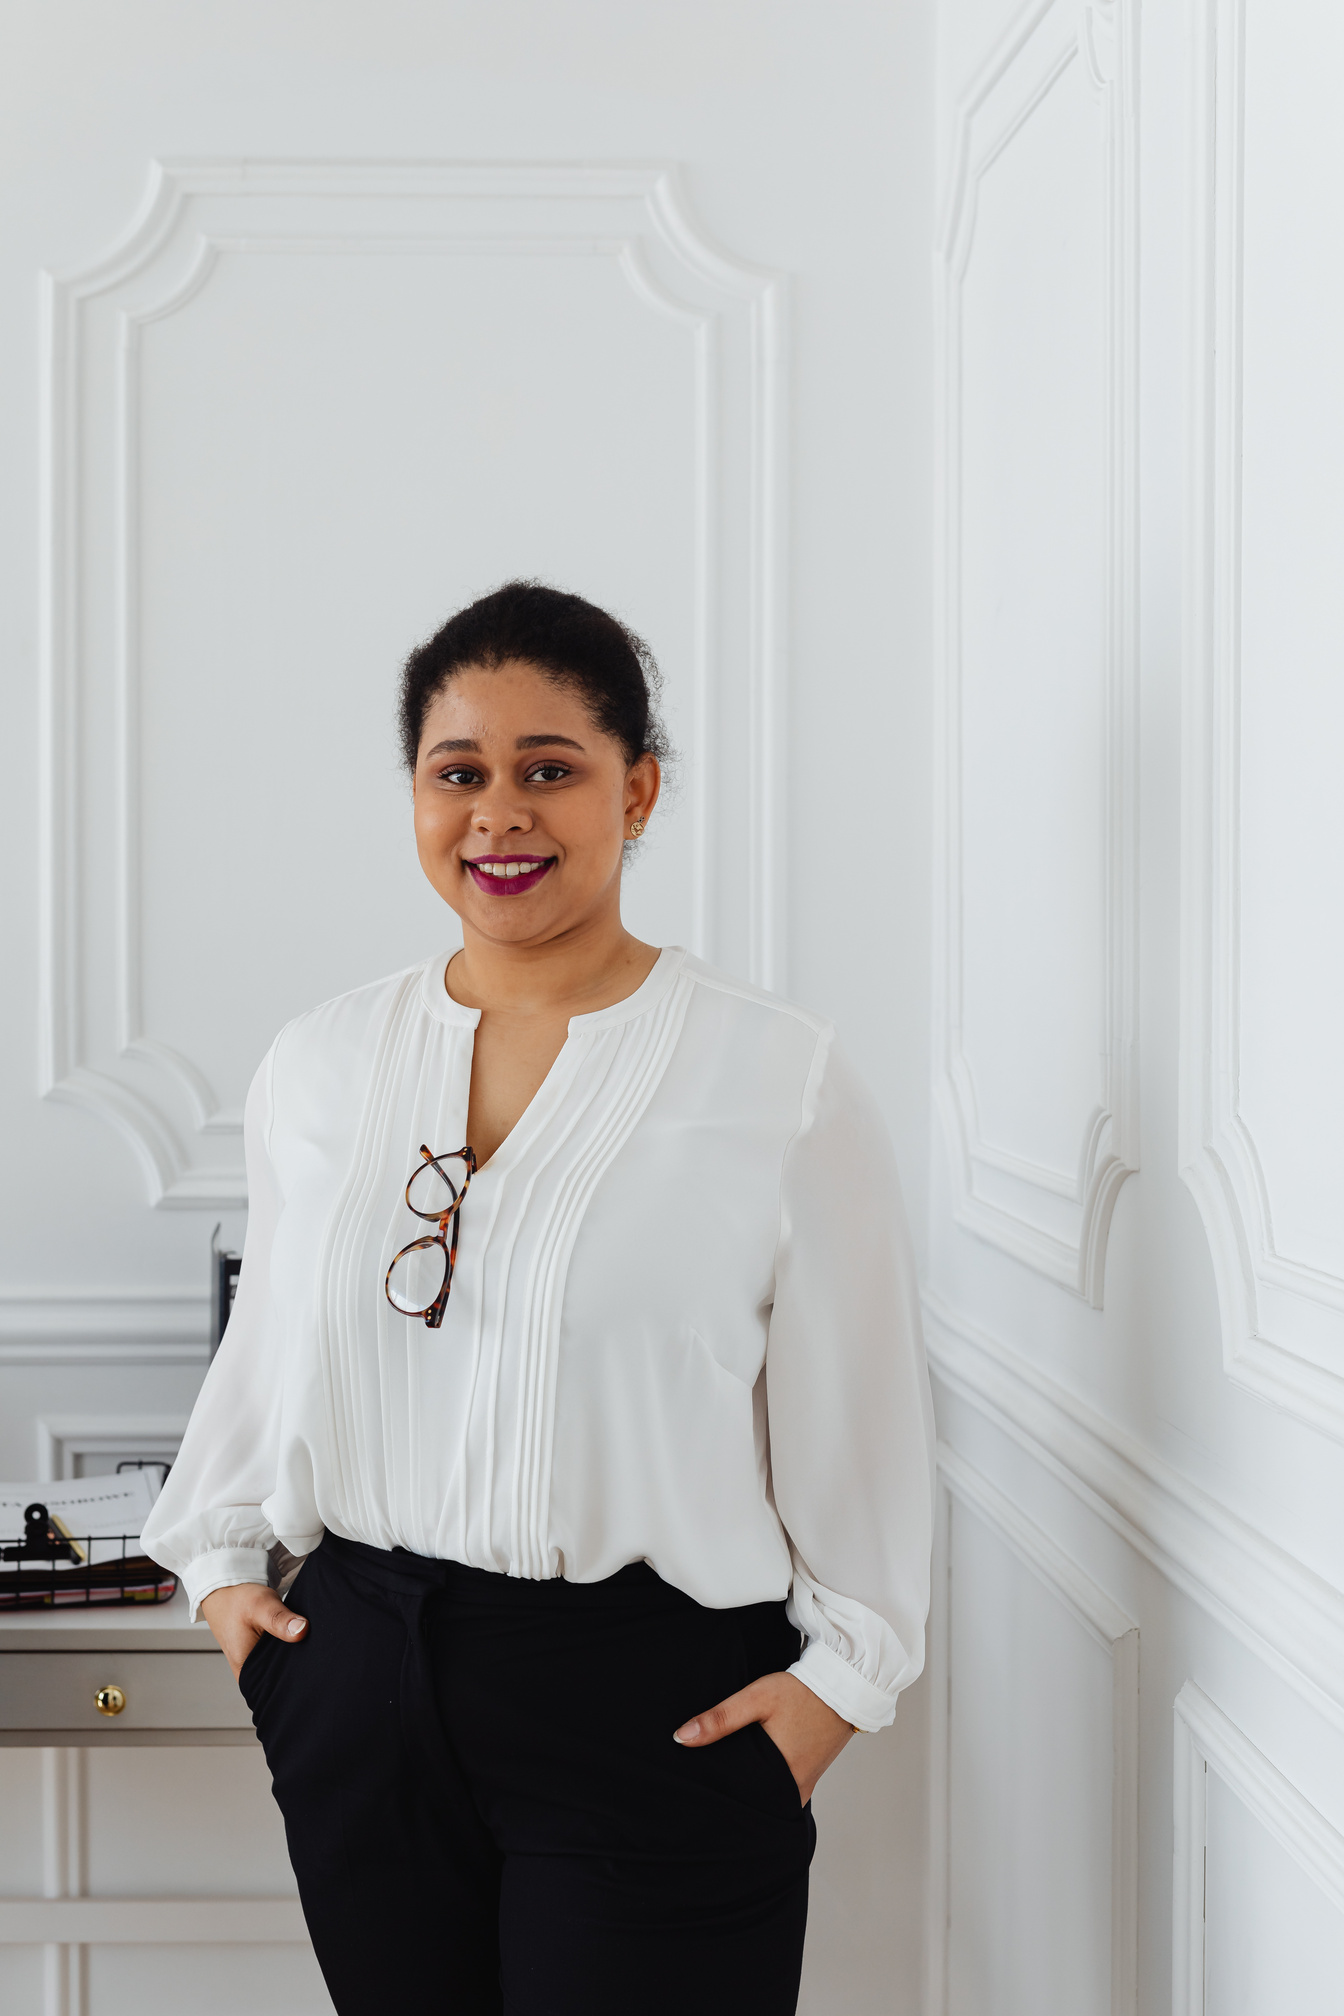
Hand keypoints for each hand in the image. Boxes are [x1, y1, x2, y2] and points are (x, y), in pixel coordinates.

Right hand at [199, 1582, 307, 1680]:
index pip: (275, 1687)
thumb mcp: (261, 1607)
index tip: (312, 1663)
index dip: (295, 1678)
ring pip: (279, 1665)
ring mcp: (253, 1662)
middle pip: (279, 1677)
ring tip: (305, 1642)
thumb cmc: (237, 1599)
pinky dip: (286, 1647)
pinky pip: (276, 1655)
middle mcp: (248, 1671)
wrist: (224, 1589)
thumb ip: (280, 1620)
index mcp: (245, 1670)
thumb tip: (302, 1631)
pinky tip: (295, 1638)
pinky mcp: (258, 1652)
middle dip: (296, 1665)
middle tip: (312, 1649)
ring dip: (292, 1654)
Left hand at [673, 1670, 853, 1803]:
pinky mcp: (810, 1778)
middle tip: (704, 1788)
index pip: (738, 1800)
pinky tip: (752, 1771)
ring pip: (767, 1798)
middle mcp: (793, 1791)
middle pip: (753, 1802)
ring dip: (749, 1790)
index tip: (695, 1792)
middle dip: (730, 1795)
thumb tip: (680, 1738)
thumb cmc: (801, 1692)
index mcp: (778, 1779)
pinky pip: (781, 1790)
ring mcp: (804, 1787)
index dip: (715, 1796)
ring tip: (724, 1780)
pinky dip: (766, 1784)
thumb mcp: (757, 1698)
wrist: (844, 1686)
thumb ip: (720, 1719)